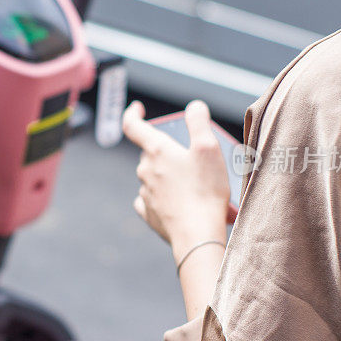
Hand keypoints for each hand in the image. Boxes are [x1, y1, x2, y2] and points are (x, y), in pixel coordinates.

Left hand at [123, 100, 229, 258]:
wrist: (197, 234)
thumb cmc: (205, 190)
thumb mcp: (208, 147)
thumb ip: (199, 122)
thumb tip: (194, 106)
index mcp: (157, 151)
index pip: (132, 126)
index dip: (133, 114)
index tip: (138, 109)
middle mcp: (145, 170)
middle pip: (152, 153)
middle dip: (169, 152)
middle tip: (195, 160)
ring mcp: (145, 193)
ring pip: (155, 177)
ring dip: (173, 178)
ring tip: (201, 188)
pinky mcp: (149, 213)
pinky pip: (153, 199)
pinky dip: (165, 197)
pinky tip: (182, 203)